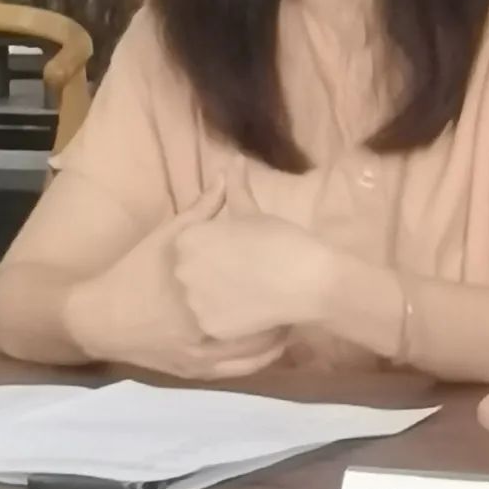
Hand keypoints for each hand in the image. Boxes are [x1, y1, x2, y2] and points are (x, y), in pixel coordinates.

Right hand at [64, 184, 285, 379]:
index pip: (257, 282)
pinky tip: (275, 345)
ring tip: (295, 319)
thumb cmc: (136, 270)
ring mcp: (201, 352)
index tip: (298, 262)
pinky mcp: (196, 371)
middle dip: (285, 308)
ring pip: (256, 350)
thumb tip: (228, 174)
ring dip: (279, 337)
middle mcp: (205, 323)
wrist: (101, 317)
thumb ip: (202, 210)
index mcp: (202, 283)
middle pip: (262, 320)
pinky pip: (239, 369)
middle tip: (305, 293)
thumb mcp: (168, 236)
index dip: (284, 275)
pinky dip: (260, 358)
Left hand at [172, 164, 334, 339]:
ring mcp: (194, 302)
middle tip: (242, 270)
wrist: (305, 278)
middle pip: (191, 271)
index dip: (213, 246)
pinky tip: (249, 310)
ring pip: (199, 299)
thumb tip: (234, 160)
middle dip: (210, 271)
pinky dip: (226, 318)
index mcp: (187, 238)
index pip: (189, 244)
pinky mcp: (210, 329)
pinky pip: (212, 323)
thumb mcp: (251, 211)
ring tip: (246, 291)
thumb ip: (235, 188)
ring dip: (216, 296)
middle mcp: (183, 269)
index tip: (235, 248)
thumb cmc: (278, 237)